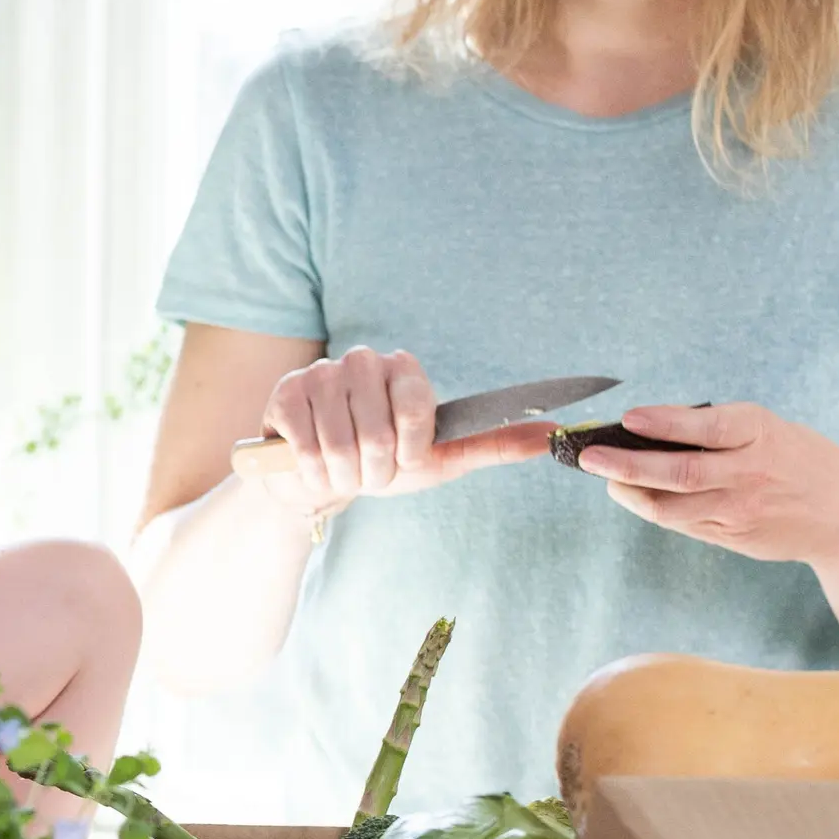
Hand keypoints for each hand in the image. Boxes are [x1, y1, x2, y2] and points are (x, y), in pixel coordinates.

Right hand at [255, 347, 556, 519]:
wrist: (318, 477)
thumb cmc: (382, 464)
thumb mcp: (440, 458)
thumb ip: (493, 444)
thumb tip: (554, 435)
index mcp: (403, 368)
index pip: (417, 411)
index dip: (409, 451)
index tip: (403, 460)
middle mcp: (361, 361)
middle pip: (378, 434)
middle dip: (375, 472)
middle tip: (368, 472)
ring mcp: (319, 374)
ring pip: (340, 445)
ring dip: (343, 476)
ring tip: (340, 471)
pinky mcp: (284, 395)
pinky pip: (305, 449)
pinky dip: (313, 474)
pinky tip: (312, 468)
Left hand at [571, 402, 838, 566]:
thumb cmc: (800, 461)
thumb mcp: (769, 429)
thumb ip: (718, 429)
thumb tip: (651, 424)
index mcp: (760, 434)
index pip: (707, 426)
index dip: (665, 421)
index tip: (629, 417)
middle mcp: (750, 473)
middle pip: (678, 471)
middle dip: (626, 464)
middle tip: (589, 457)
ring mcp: (740, 510)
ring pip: (670, 506)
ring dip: (630, 493)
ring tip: (607, 478)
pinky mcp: (733, 537)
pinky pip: (682, 523)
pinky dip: (653, 508)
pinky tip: (637, 495)